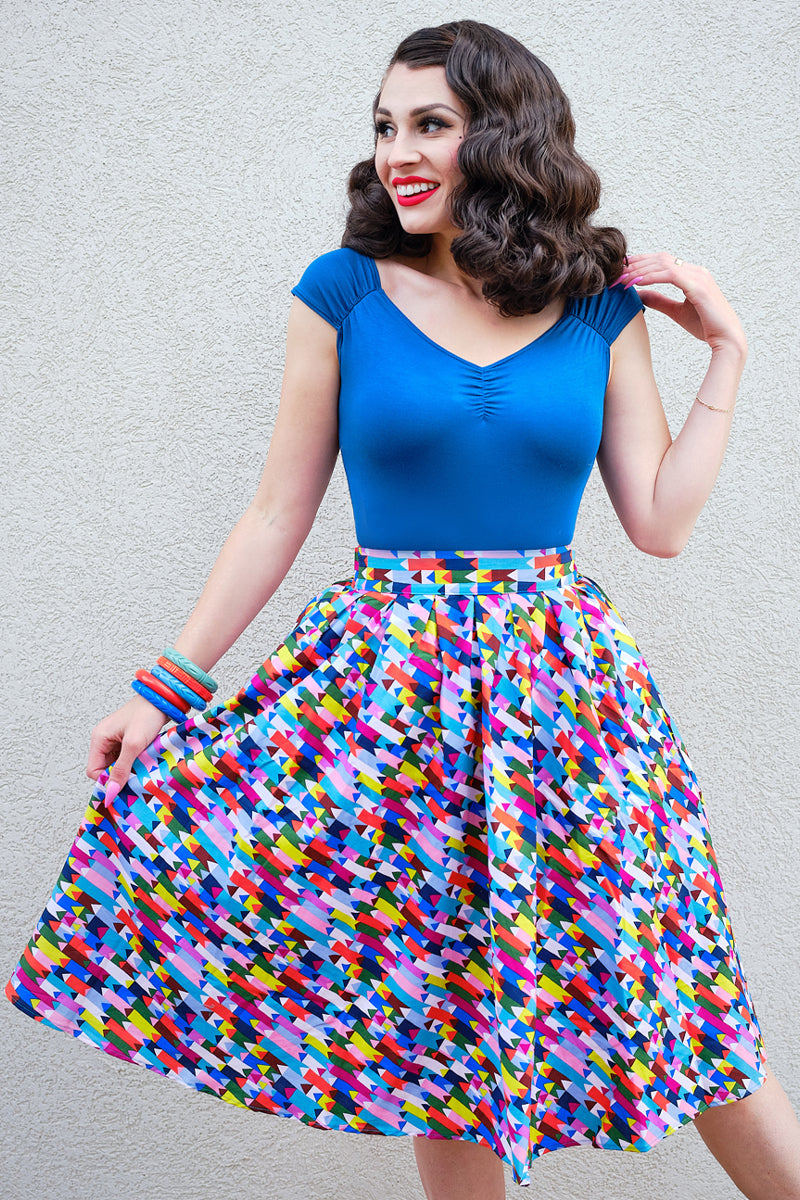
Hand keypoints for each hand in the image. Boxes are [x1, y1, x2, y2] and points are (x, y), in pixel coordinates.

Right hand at [86, 693, 168, 802]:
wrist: (163, 700)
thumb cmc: (147, 714)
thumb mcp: (133, 744)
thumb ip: (121, 768)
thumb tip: (110, 791)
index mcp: (99, 738)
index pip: (93, 770)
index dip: (106, 780)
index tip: (123, 785)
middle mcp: (104, 739)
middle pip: (105, 768)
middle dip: (119, 774)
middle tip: (135, 775)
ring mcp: (115, 740)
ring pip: (117, 764)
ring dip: (128, 768)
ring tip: (142, 765)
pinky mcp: (127, 740)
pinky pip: (126, 758)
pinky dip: (134, 762)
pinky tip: (144, 759)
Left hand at [614, 252, 747, 356]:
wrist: (727, 340)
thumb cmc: (706, 326)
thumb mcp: (676, 311)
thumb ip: (659, 300)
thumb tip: (639, 294)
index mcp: (692, 275)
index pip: (662, 261)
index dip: (640, 264)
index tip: (621, 271)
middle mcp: (696, 271)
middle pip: (660, 258)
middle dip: (636, 265)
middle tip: (615, 274)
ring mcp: (698, 276)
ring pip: (662, 264)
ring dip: (639, 271)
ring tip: (621, 280)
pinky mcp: (698, 286)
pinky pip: (670, 275)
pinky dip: (651, 277)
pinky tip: (636, 283)